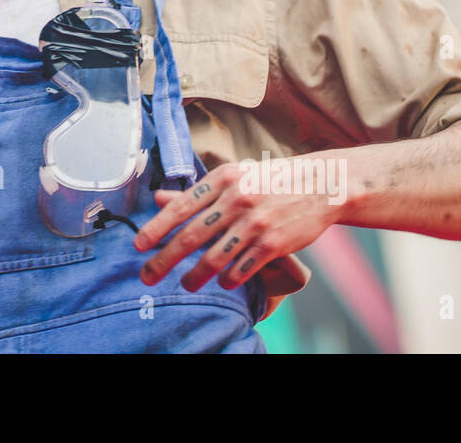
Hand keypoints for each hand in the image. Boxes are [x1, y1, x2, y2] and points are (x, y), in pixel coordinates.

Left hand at [132, 159, 339, 291]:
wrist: (322, 185)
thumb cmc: (271, 180)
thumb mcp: (234, 176)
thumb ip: (199, 192)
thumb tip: (158, 200)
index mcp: (222, 179)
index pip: (180, 207)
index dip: (155, 229)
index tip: (138, 246)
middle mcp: (235, 199)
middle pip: (190, 237)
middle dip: (163, 261)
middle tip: (147, 276)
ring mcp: (255, 223)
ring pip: (213, 258)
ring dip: (195, 276)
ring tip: (186, 284)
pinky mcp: (273, 244)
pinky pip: (241, 268)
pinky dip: (229, 278)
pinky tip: (223, 281)